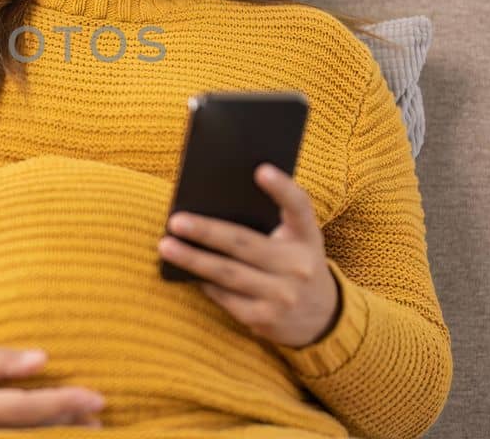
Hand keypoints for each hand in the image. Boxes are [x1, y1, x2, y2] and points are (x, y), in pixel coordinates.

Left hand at [158, 163, 340, 348]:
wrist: (323, 318)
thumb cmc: (296, 264)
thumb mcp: (297, 241)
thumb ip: (271, 221)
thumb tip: (212, 205)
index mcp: (307, 237)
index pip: (299, 206)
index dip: (282, 188)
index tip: (260, 169)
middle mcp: (299, 266)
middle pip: (245, 243)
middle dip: (206, 232)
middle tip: (175, 221)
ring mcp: (283, 295)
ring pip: (228, 273)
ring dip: (193, 260)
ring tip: (166, 246)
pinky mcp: (265, 320)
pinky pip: (225, 297)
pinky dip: (203, 282)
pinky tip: (184, 271)